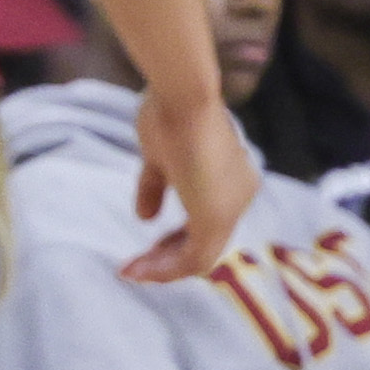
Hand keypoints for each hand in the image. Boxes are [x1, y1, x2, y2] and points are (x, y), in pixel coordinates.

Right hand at [122, 88, 256, 284]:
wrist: (183, 97)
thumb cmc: (171, 115)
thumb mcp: (157, 158)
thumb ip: (155, 188)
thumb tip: (144, 217)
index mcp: (231, 179)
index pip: (205, 220)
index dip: (174, 238)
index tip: (147, 244)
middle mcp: (238, 197)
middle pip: (204, 242)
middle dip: (166, 257)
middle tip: (135, 265)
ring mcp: (230, 209)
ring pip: (200, 254)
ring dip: (163, 267)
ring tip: (132, 271)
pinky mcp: (216, 219)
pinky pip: (195, 258)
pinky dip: (167, 268)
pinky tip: (140, 269)